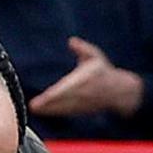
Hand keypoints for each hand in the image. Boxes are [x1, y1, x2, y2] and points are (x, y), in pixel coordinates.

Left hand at [27, 37, 144, 118]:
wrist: (119, 92)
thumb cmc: (103, 71)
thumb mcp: (95, 56)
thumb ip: (83, 49)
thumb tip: (71, 41)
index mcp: (85, 80)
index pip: (68, 88)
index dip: (57, 93)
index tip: (46, 95)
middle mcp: (83, 93)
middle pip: (63, 100)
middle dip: (49, 104)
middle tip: (34, 106)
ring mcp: (82, 103)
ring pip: (63, 107)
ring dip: (49, 110)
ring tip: (34, 108)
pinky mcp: (81, 109)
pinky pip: (66, 111)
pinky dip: (54, 112)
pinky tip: (43, 111)